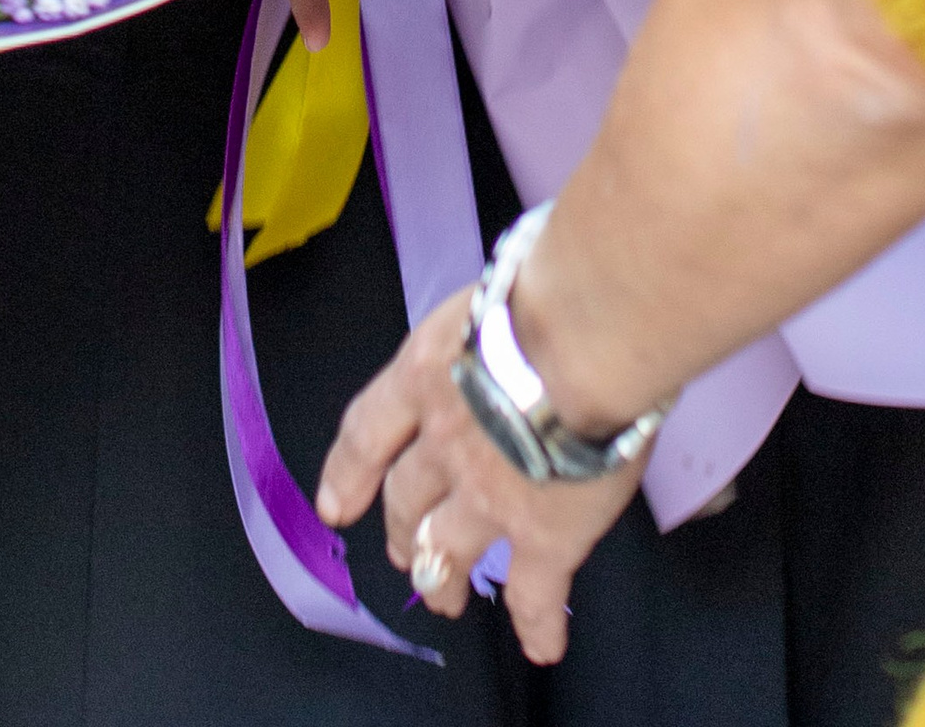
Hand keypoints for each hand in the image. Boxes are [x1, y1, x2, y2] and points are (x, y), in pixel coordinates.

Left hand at [316, 283, 640, 665]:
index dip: (348, 469)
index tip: (337, 501)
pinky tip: (541, 639)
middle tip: (401, 545)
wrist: (586, 330)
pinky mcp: (543, 533)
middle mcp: (445, 441)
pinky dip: (535, 621)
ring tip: (445, 595)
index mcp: (427, 373)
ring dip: (441, 580)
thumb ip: (493, 320)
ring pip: (444, 553)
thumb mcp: (495, 287)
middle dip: (398, 525)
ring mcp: (488, 495)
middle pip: (403, 498)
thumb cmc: (553, 285)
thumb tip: (519, 311)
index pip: (369, 429)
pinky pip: (532, 592)